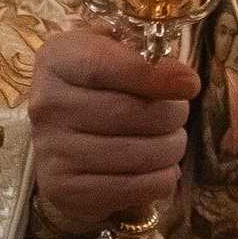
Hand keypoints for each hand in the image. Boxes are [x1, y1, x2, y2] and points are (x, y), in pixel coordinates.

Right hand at [28, 26, 199, 233]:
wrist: (63, 134)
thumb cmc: (99, 84)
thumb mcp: (113, 50)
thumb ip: (145, 53)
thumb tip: (184, 82)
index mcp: (57, 59)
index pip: (105, 66)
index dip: (153, 76)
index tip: (190, 85)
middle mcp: (47, 105)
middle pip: (130, 112)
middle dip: (173, 114)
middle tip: (179, 114)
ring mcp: (52, 151)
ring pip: (139, 153)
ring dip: (171, 148)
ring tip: (170, 140)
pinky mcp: (64, 189)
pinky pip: (134, 188)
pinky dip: (161, 179)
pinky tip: (159, 168)